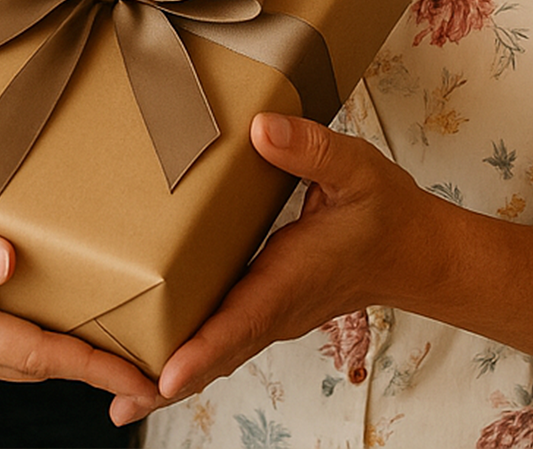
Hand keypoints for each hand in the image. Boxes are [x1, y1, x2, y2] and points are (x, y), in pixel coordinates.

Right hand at [0, 206, 152, 398]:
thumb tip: (10, 261)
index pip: (38, 354)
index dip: (94, 365)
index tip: (143, 376)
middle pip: (37, 363)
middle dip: (94, 368)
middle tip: (150, 364)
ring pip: (18, 356)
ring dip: (66, 356)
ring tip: (114, 342)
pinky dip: (33, 341)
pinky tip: (49, 316)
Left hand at [110, 113, 422, 425]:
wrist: (416, 252)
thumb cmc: (387, 211)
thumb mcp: (355, 168)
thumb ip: (310, 149)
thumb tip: (262, 131)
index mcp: (291, 277)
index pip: (242, 321)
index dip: (202, 350)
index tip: (165, 377)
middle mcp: (277, 307)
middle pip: (217, 355)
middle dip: (166, 380)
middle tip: (117, 400)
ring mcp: (272, 315)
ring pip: (218, 355)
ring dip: (172, 376)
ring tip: (121, 393)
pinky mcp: (268, 309)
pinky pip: (225, 341)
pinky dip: (192, 356)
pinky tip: (160, 362)